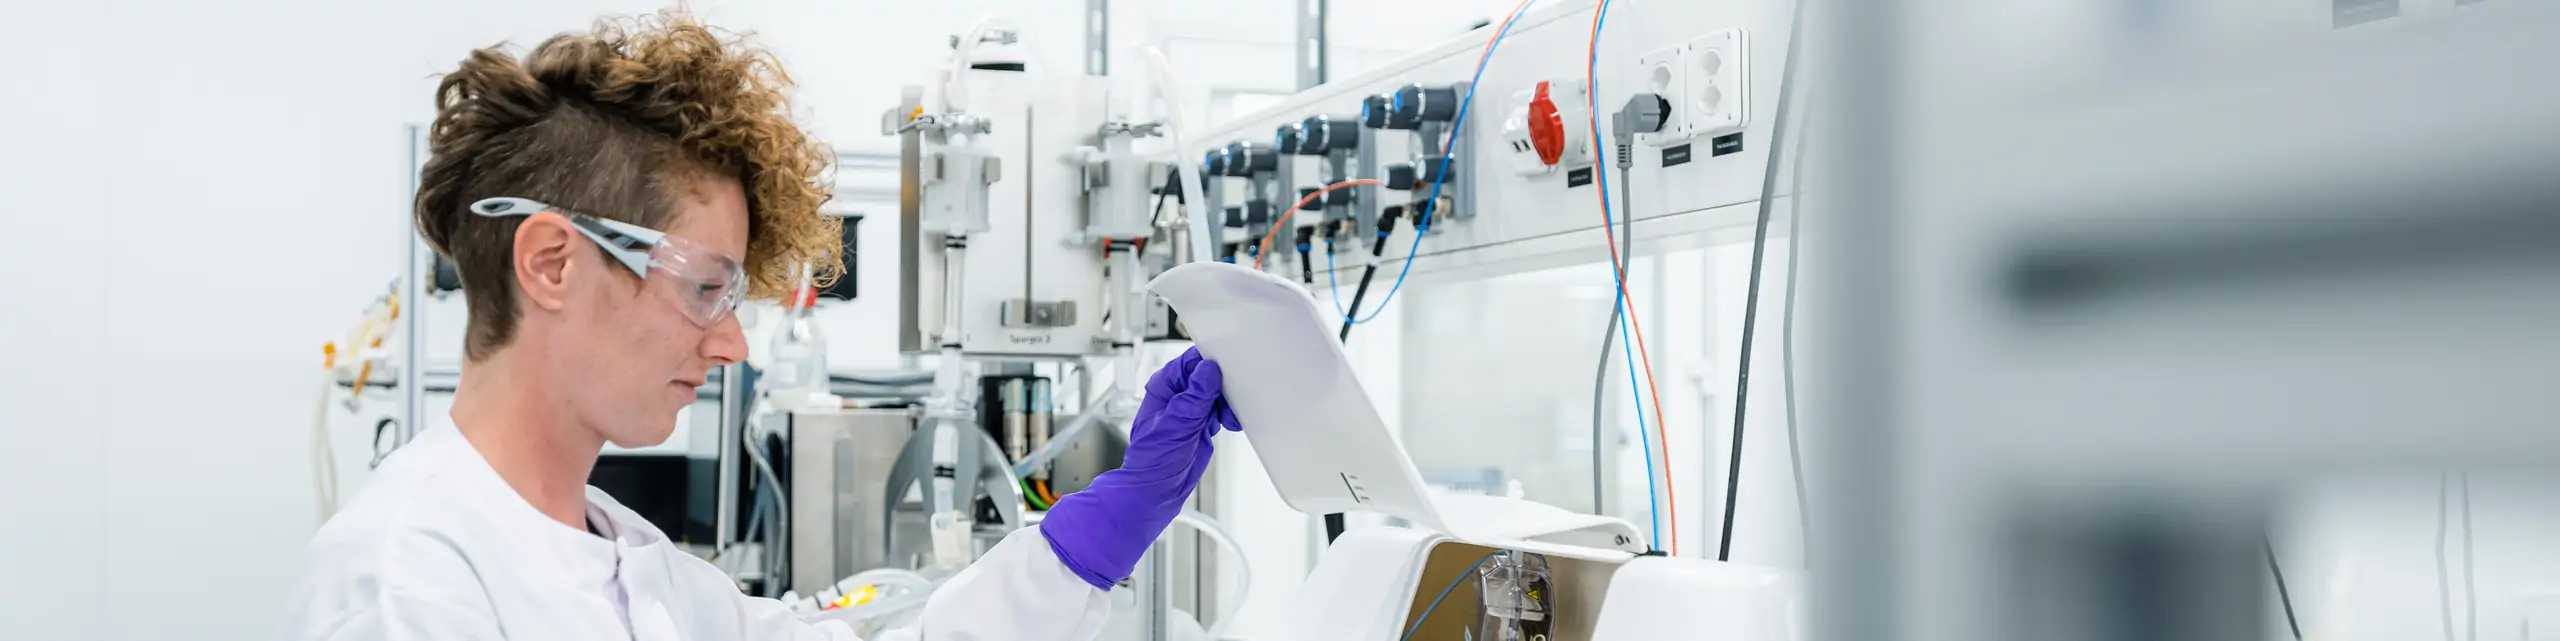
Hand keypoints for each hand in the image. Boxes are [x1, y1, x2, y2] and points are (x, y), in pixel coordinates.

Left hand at [1039, 347, 1243, 588]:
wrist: (1157, 491)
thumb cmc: (1153, 461)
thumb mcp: (1176, 425)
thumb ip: (1195, 397)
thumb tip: (1208, 370)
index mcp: (1165, 386)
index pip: (1192, 361)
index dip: (1211, 362)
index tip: (1228, 370)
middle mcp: (1178, 394)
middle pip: (1210, 374)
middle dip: (1225, 385)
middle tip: (1231, 400)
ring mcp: (1191, 408)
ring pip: (1219, 392)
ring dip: (1229, 403)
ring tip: (1229, 418)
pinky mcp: (1203, 422)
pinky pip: (1222, 409)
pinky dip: (1229, 415)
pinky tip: (1229, 425)